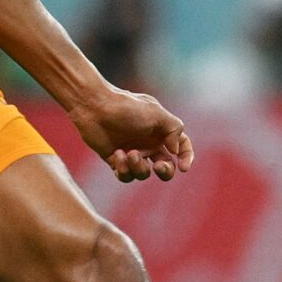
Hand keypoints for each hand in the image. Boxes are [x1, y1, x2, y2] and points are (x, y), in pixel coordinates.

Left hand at [70, 87, 195, 181]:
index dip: (186, 158)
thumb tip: (176, 151)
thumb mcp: (157, 114)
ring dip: (138, 167)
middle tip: (158, 167)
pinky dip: (123, 168)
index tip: (183, 168)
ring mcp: (133, 153)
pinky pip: (125, 175)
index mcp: (161, 131)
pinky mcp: (116, 160)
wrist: (95, 107)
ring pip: (143, 173)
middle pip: (165, 167)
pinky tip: (117, 154)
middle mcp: (149, 144)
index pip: (182, 147)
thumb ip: (174, 130)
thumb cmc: (127, 107)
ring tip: (129, 153)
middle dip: (165, 171)